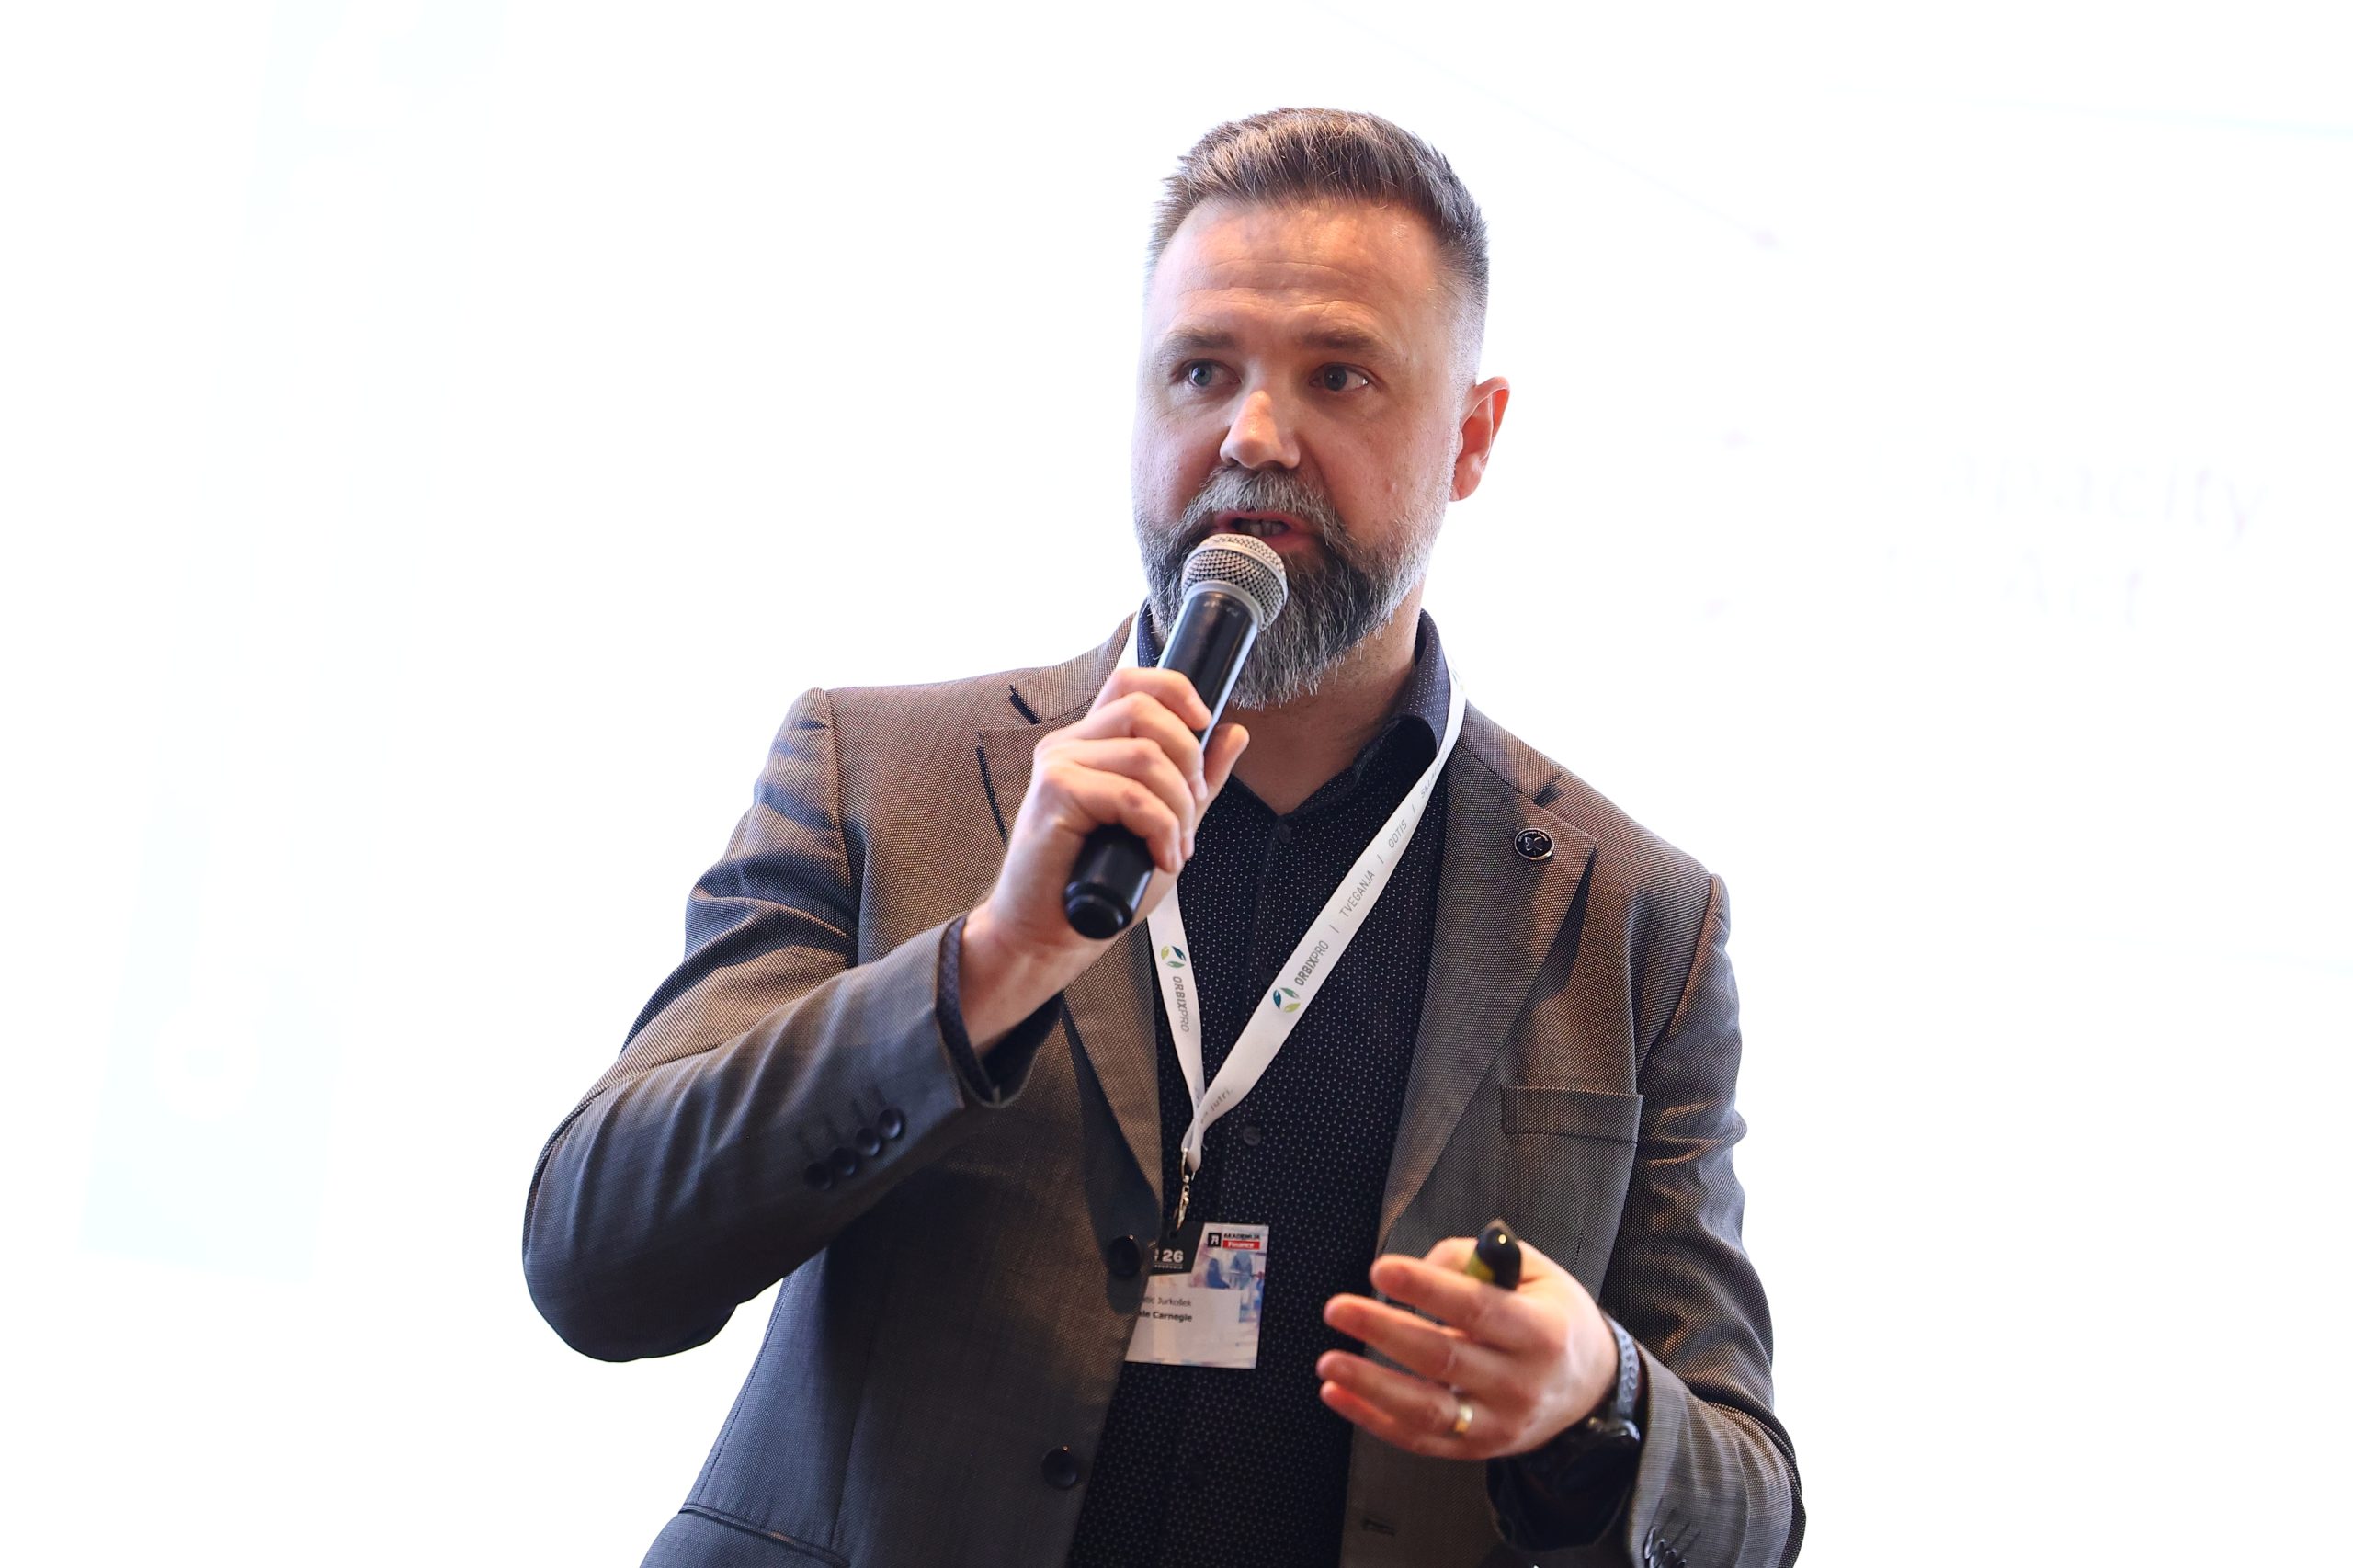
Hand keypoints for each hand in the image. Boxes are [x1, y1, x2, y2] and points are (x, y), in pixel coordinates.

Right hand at [959, 665, 1248, 1045]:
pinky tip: (1161, 857)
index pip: (1131, 681)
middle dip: (1189, 759)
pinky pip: (1131, 796)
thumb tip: (1234, 733)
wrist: (1050, 933)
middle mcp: (1069, 744)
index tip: (1205, 722)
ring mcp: (1058, 765)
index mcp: (1091, 742)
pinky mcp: (1054, 793)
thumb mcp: (1163, 824)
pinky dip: (1161, 829)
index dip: (1176, 689)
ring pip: (1146, 755)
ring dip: (1178, 806)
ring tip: (1176, 845)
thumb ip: (1195, 780)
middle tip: (1191, 809)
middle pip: (1145, 708)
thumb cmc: (1099, 883)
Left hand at [1318, 1235, 1618, 1459]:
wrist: (1592, 1389)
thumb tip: (1420, 1269)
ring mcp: (1499, 1423)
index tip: (1381, 1269)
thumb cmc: (1554, 1319)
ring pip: (1427, 1410)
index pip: (1477, 1308)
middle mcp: (1521, 1382)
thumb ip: (1477, 1259)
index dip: (1426, 1288)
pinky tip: (1337, 1396)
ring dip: (1371, 1386)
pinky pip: (1419, 1440)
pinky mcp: (1478, 1448)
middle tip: (1338, 1309)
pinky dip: (1373, 1420)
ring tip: (1329, 1363)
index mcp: (1540, 1331)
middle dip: (1384, 1331)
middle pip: (1444, 1358)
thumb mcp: (1535, 1273)